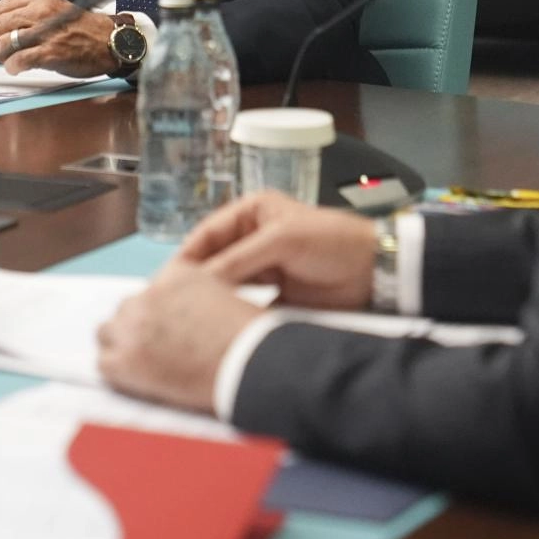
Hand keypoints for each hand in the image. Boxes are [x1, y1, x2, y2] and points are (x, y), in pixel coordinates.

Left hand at [0, 0, 115, 75]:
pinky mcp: (52, 52)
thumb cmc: (79, 28)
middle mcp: (40, 10)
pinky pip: (20, 59)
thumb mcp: (50, 10)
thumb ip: (25, 15)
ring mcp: (47, 31)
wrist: (108, 40)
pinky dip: (12, 66)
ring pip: (5, 41)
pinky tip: (15, 68)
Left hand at [97, 257, 259, 412]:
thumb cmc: (249, 335)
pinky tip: (138, 381)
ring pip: (108, 332)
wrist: (249, 363)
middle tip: (158, 348)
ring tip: (146, 365)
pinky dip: (118, 372)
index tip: (169, 327)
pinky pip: (104, 363)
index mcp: (176, 275)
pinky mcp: (125, 359)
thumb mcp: (226, 296)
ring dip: (123, 345)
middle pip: (127, 308)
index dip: (160, 312)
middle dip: (139, 326)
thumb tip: (191, 314)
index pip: (152, 289)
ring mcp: (133, 326)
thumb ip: (200, 296)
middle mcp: (149, 295)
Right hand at [183, 191, 375, 310]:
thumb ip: (239, 260)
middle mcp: (251, 237)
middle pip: (212, 259)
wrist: (374, 271)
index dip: (186, 256)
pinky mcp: (273, 294)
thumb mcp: (281, 241)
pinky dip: (230, 311)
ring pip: (225, 283)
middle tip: (169, 304)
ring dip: (209, 297)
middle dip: (193, 279)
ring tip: (185, 317)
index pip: (207, 234)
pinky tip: (215, 324)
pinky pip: (243, 302)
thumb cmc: (329, 241)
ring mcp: (261, 266)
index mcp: (250, 213)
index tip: (164, 282)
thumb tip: (197, 282)